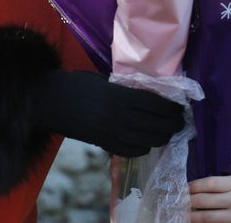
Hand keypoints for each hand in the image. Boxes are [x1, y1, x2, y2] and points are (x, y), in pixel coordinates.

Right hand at [42, 70, 184, 155]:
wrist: (49, 101)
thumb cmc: (76, 84)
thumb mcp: (103, 80)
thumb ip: (124, 88)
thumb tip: (146, 93)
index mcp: (120, 96)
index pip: (155, 104)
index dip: (172, 108)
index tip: (181, 107)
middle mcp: (118, 116)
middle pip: (156, 124)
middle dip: (172, 125)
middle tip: (180, 122)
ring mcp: (111, 133)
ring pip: (147, 140)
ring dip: (161, 138)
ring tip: (168, 133)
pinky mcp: (102, 143)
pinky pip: (130, 151)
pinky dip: (143, 148)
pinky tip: (148, 143)